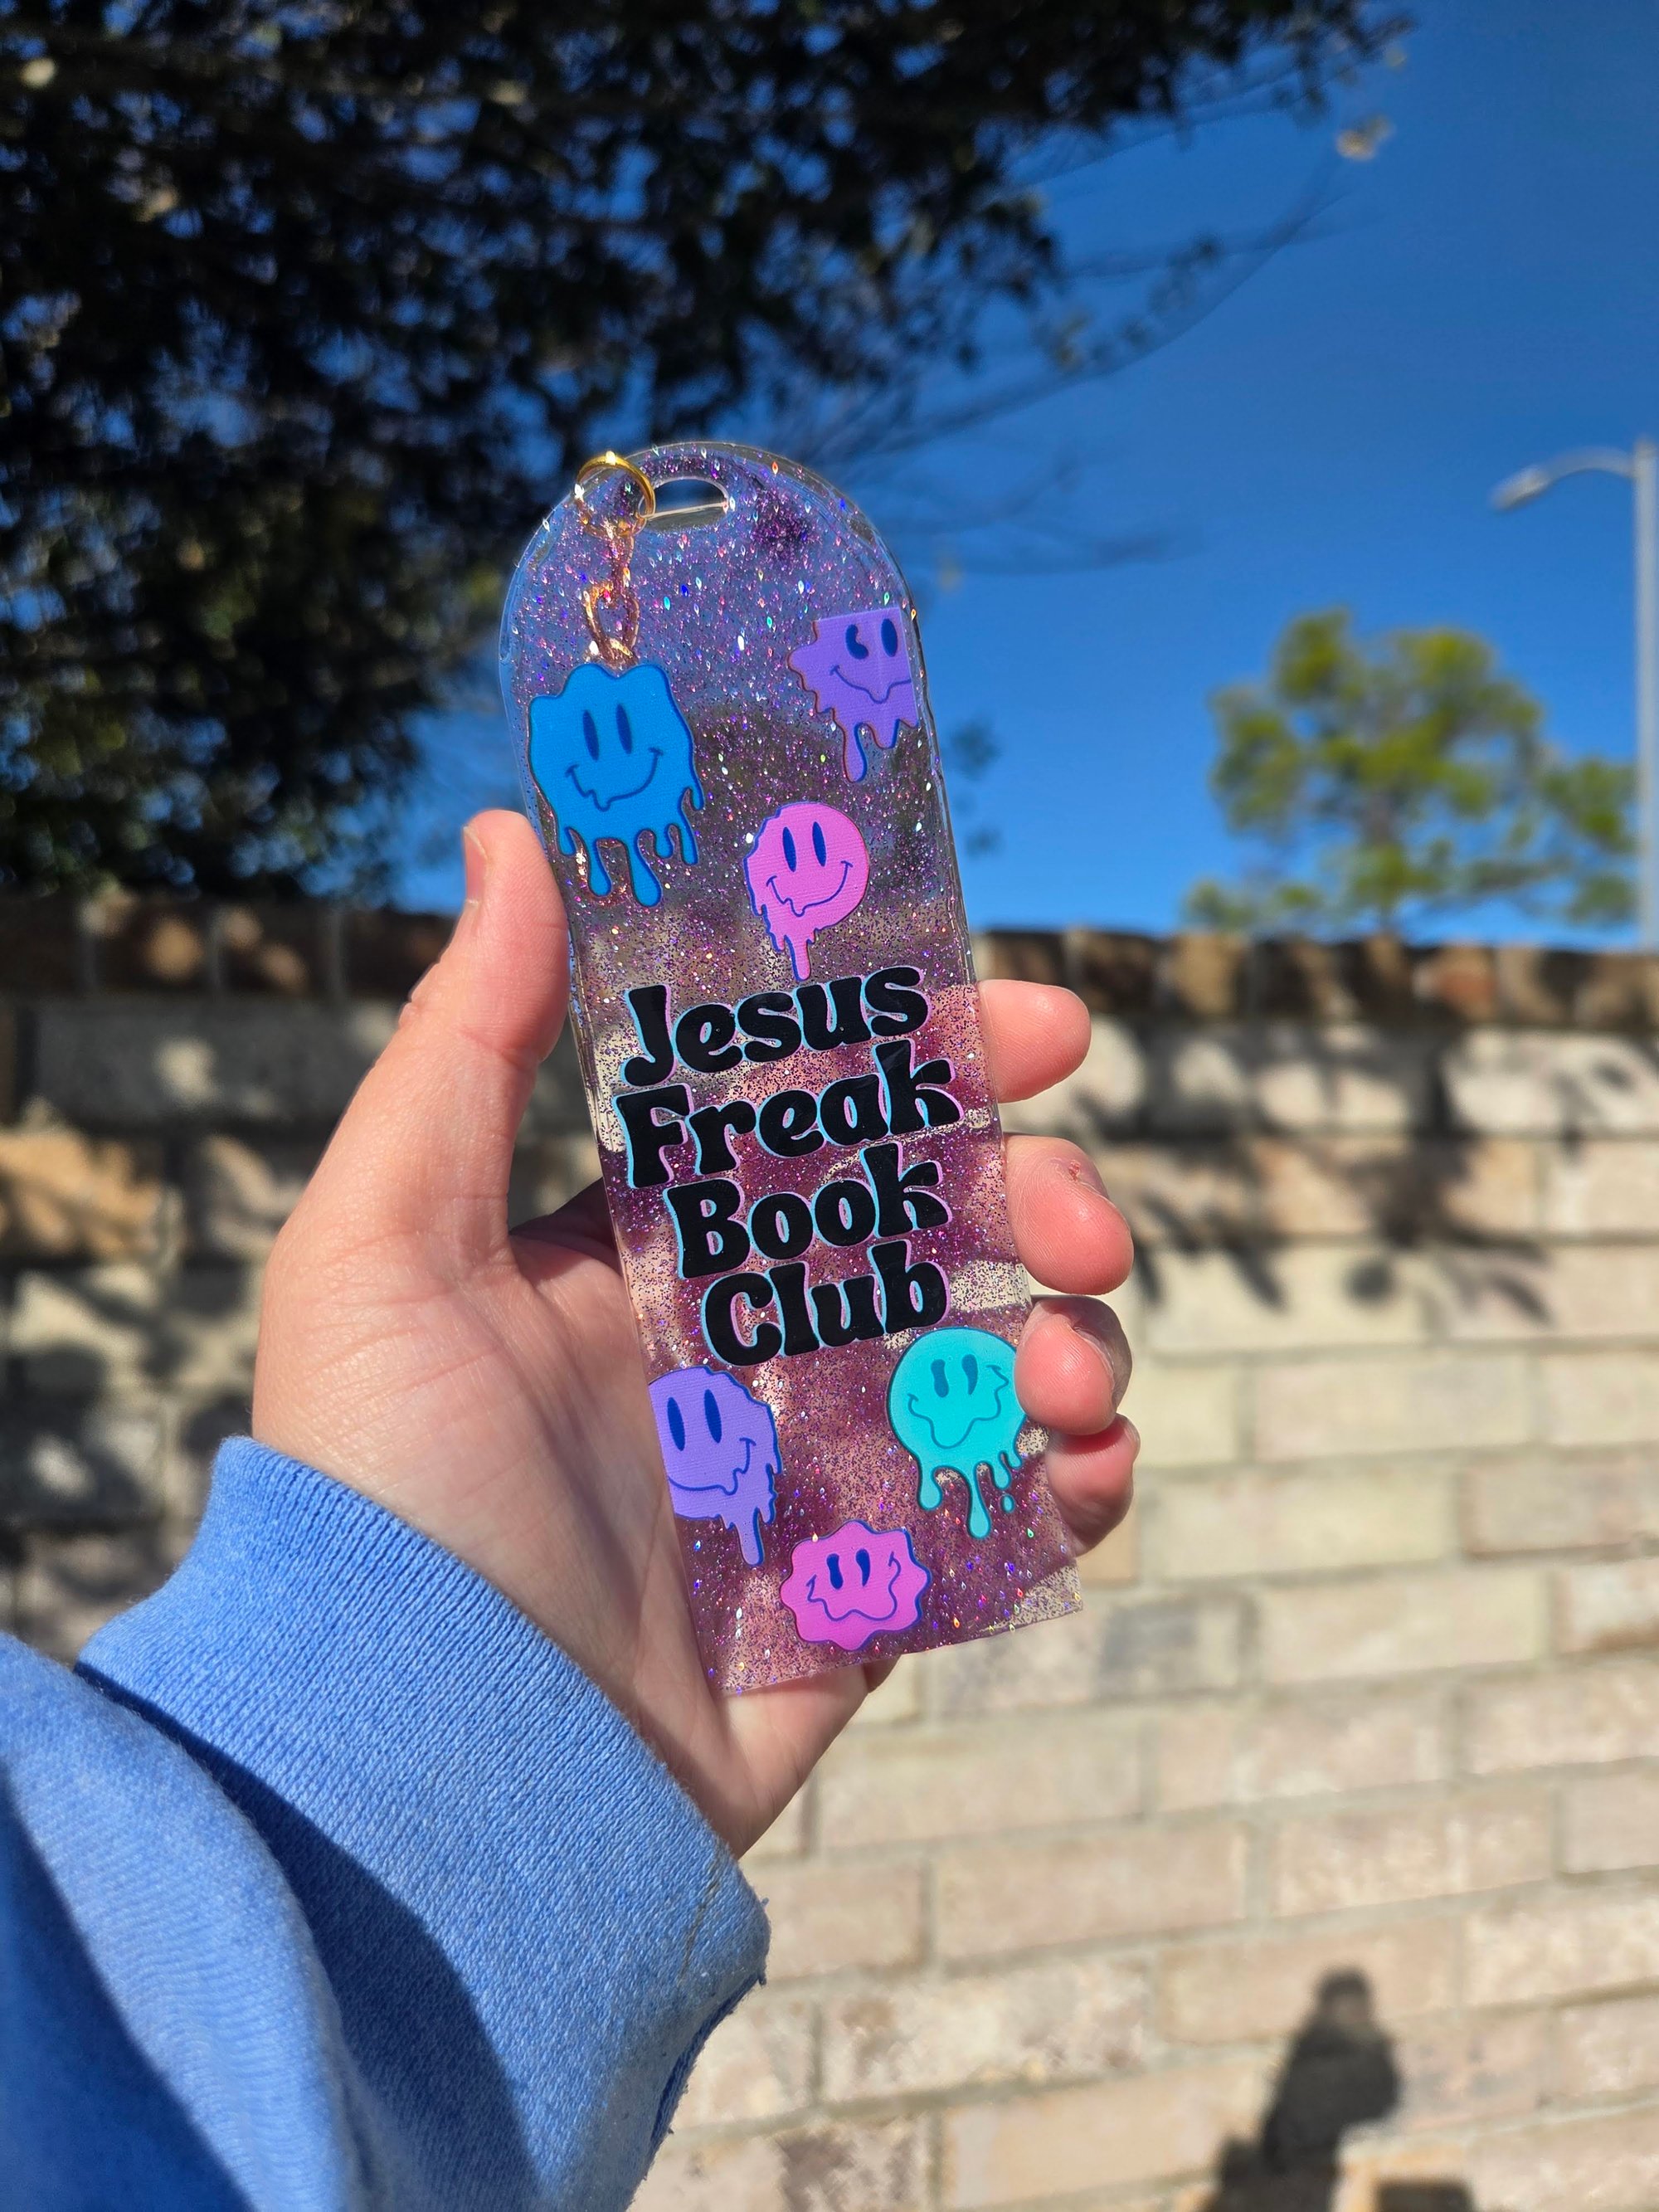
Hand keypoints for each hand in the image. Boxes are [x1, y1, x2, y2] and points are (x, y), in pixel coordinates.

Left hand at [253, 811, 1136, 1854]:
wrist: (424, 1778)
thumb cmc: (385, 1495)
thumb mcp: (384, 1246)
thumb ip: (463, 1044)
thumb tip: (510, 836)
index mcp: (645, 1249)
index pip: (817, 1114)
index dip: (935, 1056)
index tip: (1044, 1024)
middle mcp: (733, 1349)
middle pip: (933, 1234)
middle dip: (1034, 1201)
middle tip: (1084, 1222)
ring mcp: (808, 1476)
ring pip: (989, 1366)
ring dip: (1067, 1341)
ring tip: (1074, 1373)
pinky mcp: (860, 1604)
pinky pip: (1002, 1527)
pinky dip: (1072, 1489)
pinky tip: (1087, 1471)